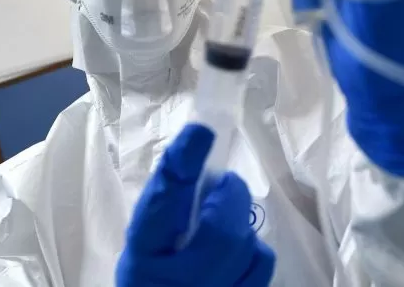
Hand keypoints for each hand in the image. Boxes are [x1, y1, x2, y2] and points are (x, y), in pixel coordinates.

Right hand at [116, 124, 274, 286]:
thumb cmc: (155, 271)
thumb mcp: (148, 243)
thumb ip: (169, 208)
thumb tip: (198, 159)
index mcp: (141, 261)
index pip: (160, 207)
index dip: (182, 165)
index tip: (199, 132)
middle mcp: (176, 284)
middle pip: (222, 232)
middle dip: (231, 196)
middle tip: (226, 183)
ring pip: (246, 245)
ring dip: (240, 220)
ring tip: (226, 218)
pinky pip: (262, 263)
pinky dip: (255, 247)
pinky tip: (239, 249)